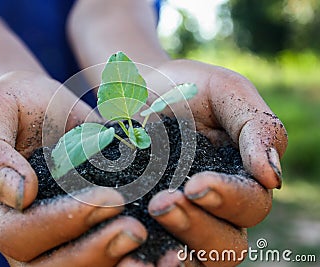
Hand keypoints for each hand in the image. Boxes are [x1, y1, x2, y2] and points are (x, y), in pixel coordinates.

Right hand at [0, 71, 146, 264]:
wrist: (37, 106)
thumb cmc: (10, 104)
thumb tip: (17, 194)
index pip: (19, 233)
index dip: (61, 223)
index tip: (106, 197)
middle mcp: (13, 233)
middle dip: (93, 252)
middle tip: (134, 231)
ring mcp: (47, 236)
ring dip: (111, 262)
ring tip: (148, 244)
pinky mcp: (75, 229)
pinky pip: (98, 255)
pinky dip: (124, 257)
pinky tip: (159, 250)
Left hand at [139, 59, 286, 265]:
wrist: (137, 93)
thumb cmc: (186, 88)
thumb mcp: (226, 93)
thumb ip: (257, 128)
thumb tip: (272, 178)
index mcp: (243, 179)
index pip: (251, 204)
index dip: (229, 200)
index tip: (195, 185)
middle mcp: (217, 209)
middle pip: (226, 243)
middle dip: (196, 227)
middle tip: (161, 203)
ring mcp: (183, 220)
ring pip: (195, 259)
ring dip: (174, 255)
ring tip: (141, 232)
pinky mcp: (149, 225)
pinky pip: (154, 254)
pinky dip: (145, 262)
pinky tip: (126, 259)